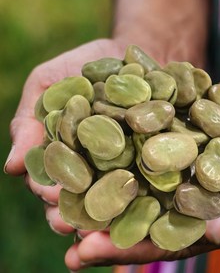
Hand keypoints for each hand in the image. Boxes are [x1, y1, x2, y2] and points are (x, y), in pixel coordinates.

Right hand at [4, 38, 162, 233]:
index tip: (51, 197)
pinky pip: (145, 181)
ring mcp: (119, 165)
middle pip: (77, 197)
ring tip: (106, 225)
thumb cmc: (84, 63)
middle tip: (78, 223)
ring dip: (105, 214)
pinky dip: (141, 195)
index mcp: (60, 151)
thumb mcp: (47, 82)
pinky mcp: (148, 160)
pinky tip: (142, 206)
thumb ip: (27, 119)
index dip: (47, 191)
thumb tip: (11, 166)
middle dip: (74, 212)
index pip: (48, 180)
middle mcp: (88, 164)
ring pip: (108, 198)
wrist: (137, 52)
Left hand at [64, 58, 219, 270]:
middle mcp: (203, 200)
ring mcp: (190, 172)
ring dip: (104, 196)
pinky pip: (146, 156)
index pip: (176, 240)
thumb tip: (216, 236)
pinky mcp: (180, 146)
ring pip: (143, 190)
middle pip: (150, 221)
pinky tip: (88, 160)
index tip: (87, 251)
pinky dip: (119, 161)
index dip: (133, 248)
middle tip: (63, 237)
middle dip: (106, 230)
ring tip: (61, 203)